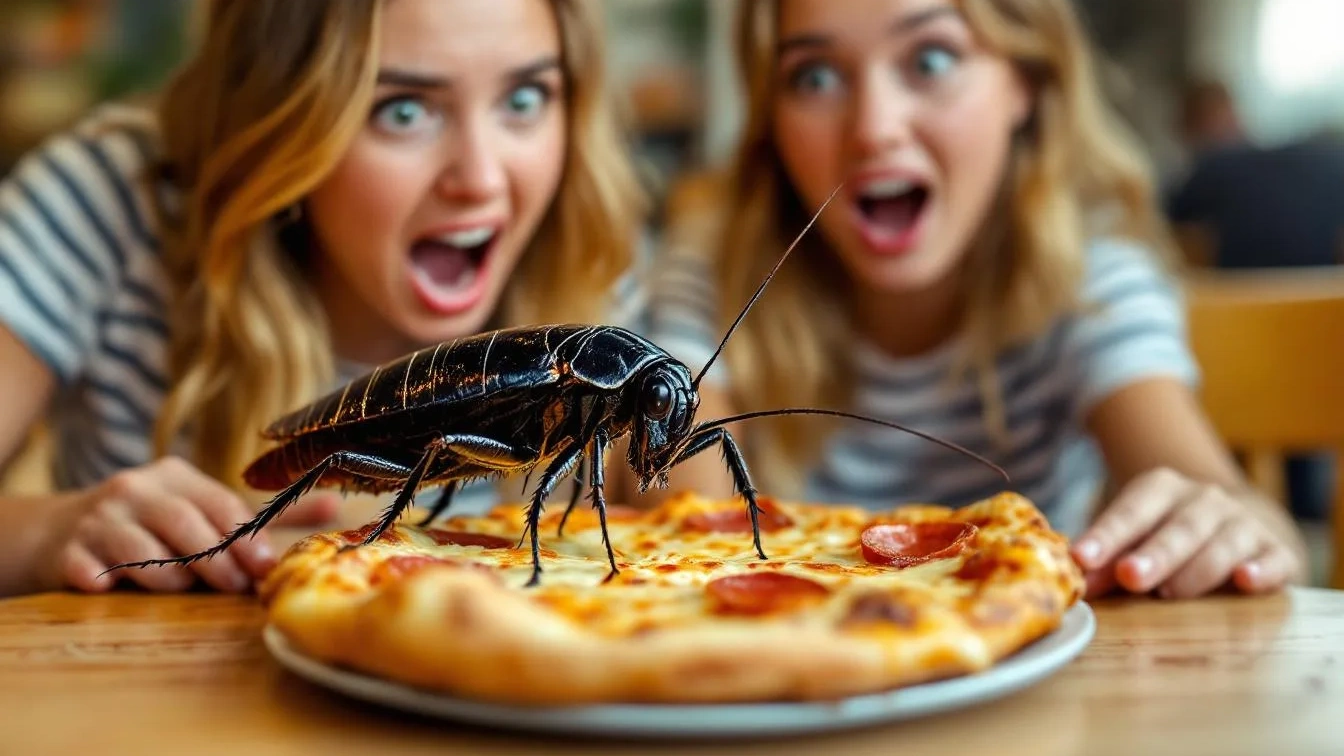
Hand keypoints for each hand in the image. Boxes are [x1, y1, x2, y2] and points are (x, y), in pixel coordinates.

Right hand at [47, 456, 339, 593]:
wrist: (59, 531)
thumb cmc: (151, 524)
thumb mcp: (203, 510)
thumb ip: (266, 516)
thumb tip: (335, 507)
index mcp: (176, 476)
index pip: (222, 506)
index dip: (247, 540)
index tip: (266, 569)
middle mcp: (136, 489)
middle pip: (186, 528)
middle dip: (216, 562)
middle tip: (235, 588)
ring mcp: (98, 518)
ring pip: (143, 553)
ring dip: (169, 578)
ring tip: (182, 589)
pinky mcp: (67, 550)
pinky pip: (92, 571)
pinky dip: (106, 583)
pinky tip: (112, 589)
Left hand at [1070, 467, 1306, 598]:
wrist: (1233, 525)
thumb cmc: (1166, 537)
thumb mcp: (1133, 541)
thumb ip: (1106, 562)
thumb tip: (1078, 584)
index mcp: (1161, 489)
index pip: (1131, 511)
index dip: (1106, 535)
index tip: (1082, 558)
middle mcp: (1204, 500)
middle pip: (1179, 528)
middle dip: (1154, 554)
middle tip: (1129, 576)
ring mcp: (1243, 523)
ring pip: (1222, 544)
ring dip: (1196, 569)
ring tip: (1170, 592)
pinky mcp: (1277, 551)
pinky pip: (1273, 558)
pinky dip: (1262, 570)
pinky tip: (1246, 580)